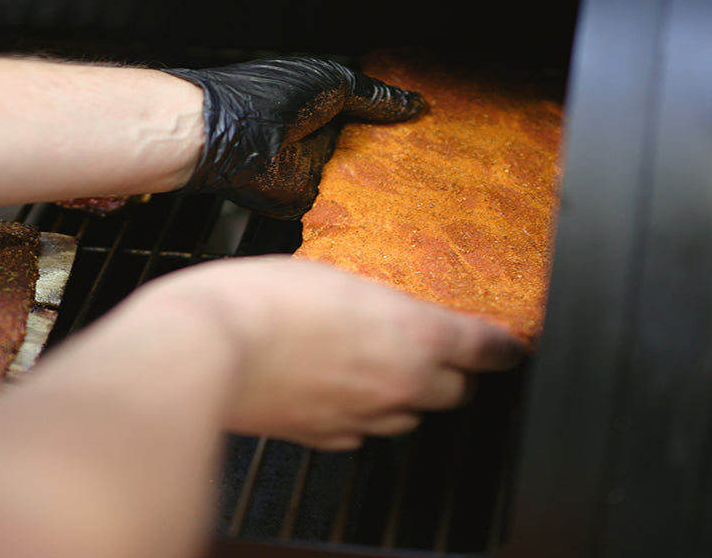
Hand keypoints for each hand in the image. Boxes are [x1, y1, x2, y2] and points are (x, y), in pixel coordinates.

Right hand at [131, 256, 525, 450]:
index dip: (502, 346)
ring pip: (410, 417)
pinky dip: (360, 416)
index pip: (485, 348)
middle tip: (429, 350)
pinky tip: (336, 392)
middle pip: (455, 392)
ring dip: (405, 395)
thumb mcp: (329, 274)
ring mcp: (363, 417)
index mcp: (413, 335)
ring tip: (373, 368)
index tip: (508, 345)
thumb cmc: (257, 300)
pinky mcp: (324, 437)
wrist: (202, 350)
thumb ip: (370, 298)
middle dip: (450, 372)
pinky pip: (361, 433)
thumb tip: (379, 309)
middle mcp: (399, 383)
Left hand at [162, 58, 425, 218]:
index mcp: (324, 103)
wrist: (228, 135)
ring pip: (358, 181)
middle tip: (433, 160)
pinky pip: (338, 207)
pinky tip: (393, 209)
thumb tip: (413, 104)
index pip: (368, 114)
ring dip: (383, 185)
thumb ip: (374, 98)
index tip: (428, 127)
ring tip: (424, 185)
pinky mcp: (305, 200)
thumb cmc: (269, 96)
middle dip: (396, 156)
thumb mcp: (334, 83)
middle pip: (367, 151)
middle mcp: (320, 136)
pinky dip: (360, 209)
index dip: (396, 120)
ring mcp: (313, 169)